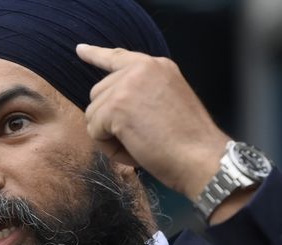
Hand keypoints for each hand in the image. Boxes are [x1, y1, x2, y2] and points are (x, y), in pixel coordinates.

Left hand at [76, 43, 230, 200]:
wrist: (201, 158)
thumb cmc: (189, 143)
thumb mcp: (168, 102)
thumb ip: (143, 94)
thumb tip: (112, 103)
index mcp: (157, 66)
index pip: (118, 57)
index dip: (96, 55)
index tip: (80, 50)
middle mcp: (141, 68)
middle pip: (99, 94)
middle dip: (110, 121)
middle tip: (140, 138)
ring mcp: (127, 85)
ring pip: (93, 114)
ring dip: (109, 137)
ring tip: (140, 146)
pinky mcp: (116, 106)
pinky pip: (94, 131)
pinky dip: (109, 148)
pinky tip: (134, 151)